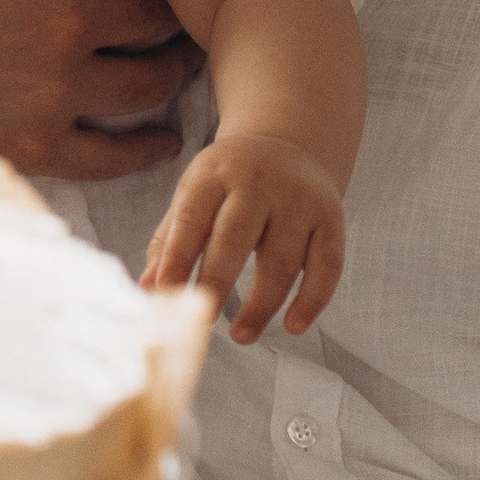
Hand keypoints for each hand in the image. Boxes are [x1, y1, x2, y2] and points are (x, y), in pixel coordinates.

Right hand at [0, 0, 201, 179]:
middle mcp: (67, 25)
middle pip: (156, 14)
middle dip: (173, 6)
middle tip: (187, 3)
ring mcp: (56, 90)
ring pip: (150, 80)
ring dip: (172, 66)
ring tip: (179, 57)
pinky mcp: (38, 144)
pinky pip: (116, 152)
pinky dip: (149, 144)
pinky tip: (162, 133)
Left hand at [147, 133, 344, 342]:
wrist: (288, 144)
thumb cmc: (229, 183)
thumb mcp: (194, 195)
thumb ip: (171, 240)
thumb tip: (148, 288)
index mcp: (215, 174)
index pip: (192, 217)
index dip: (178, 255)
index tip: (165, 291)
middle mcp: (259, 183)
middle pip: (237, 236)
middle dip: (217, 280)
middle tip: (201, 320)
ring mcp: (299, 200)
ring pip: (283, 258)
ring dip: (262, 303)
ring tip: (241, 335)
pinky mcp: (331, 218)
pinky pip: (327, 264)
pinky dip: (312, 299)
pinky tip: (294, 326)